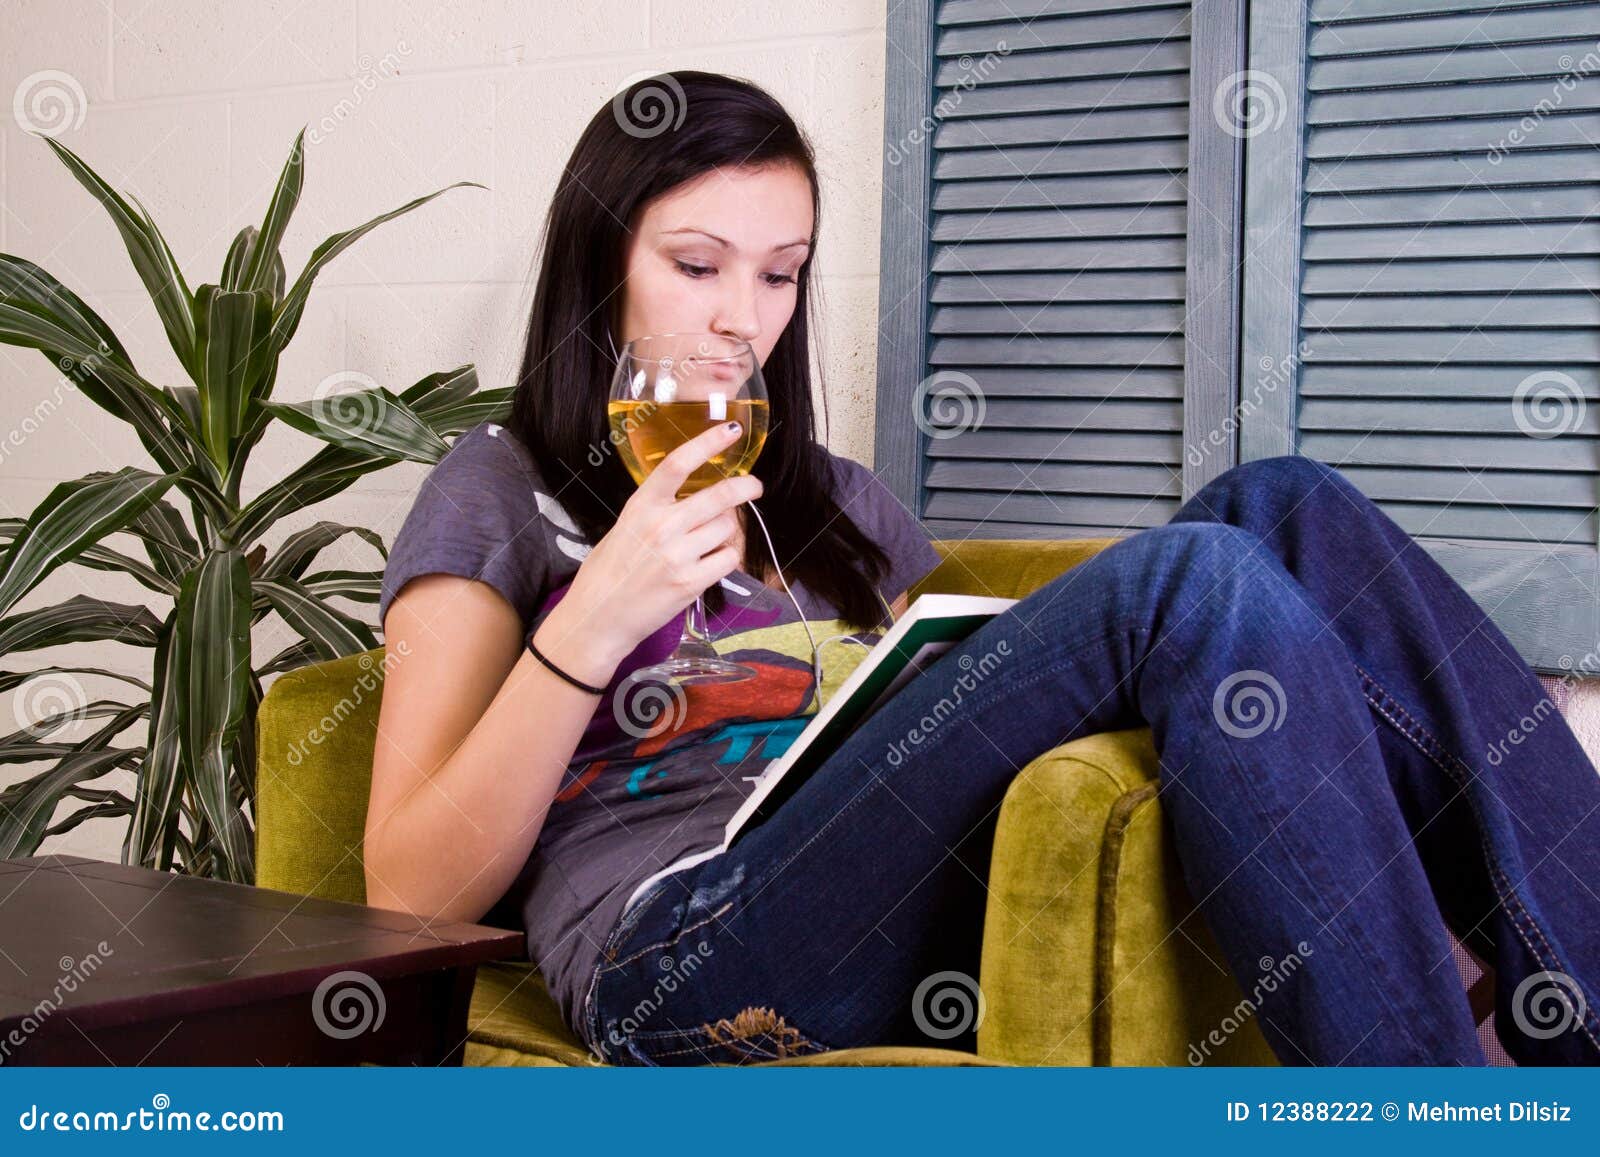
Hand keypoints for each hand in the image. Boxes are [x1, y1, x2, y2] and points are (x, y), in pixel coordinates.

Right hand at [534, 421, 762, 682]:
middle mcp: (661, 526)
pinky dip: (727, 558)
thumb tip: (698, 498)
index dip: (708, 443)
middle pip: (719, 497)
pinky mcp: (690, 583)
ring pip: (726, 529)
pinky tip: (711, 562)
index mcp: (641, 506)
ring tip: (709, 542)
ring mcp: (677, 555)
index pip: (678, 464)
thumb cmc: (608, 571)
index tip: (730, 431)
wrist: (598, 617)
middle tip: (754, 486)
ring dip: (727, 532)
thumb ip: (658, 509)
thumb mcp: (625, 526)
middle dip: (745, 488)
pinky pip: (728, 559)